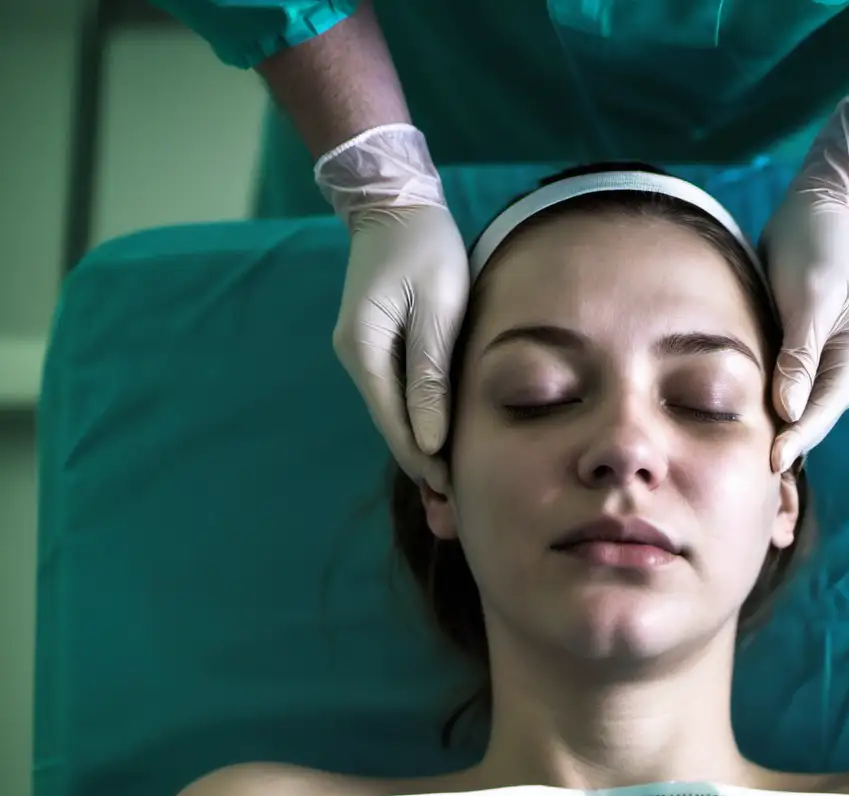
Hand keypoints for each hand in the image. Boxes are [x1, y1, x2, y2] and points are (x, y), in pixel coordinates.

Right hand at [316, 125, 467, 490]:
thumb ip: (431, 374)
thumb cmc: (425, 249)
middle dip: (423, 464)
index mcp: (364, 351)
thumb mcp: (437, 308)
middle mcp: (355, 359)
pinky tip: (444, 440)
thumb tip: (429, 440)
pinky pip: (399, 394)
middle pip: (392, 426)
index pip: (395, 424)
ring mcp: (363, 354)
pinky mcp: (377, 347)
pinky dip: (420, 419)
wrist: (397, 206)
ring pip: (395, 413)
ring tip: (457, 482)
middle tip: (460, 503)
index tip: (458, 492)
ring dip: (422, 446)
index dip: (425, 460)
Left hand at [759, 96, 848, 471]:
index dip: (800, 437)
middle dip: (787, 443)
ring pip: (794, 402)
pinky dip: (762, 402)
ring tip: (743, 461)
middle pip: (812, 413)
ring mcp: (815, 353)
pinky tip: (735, 420)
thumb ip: (800, 352)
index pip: (826, 406)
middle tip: (751, 476)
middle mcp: (837, 359)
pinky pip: (778, 381)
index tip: (772, 462)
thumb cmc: (816, 244)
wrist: (817, 205)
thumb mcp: (810, 294)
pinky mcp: (791, 342)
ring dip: (773, 428)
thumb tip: (787, 409)